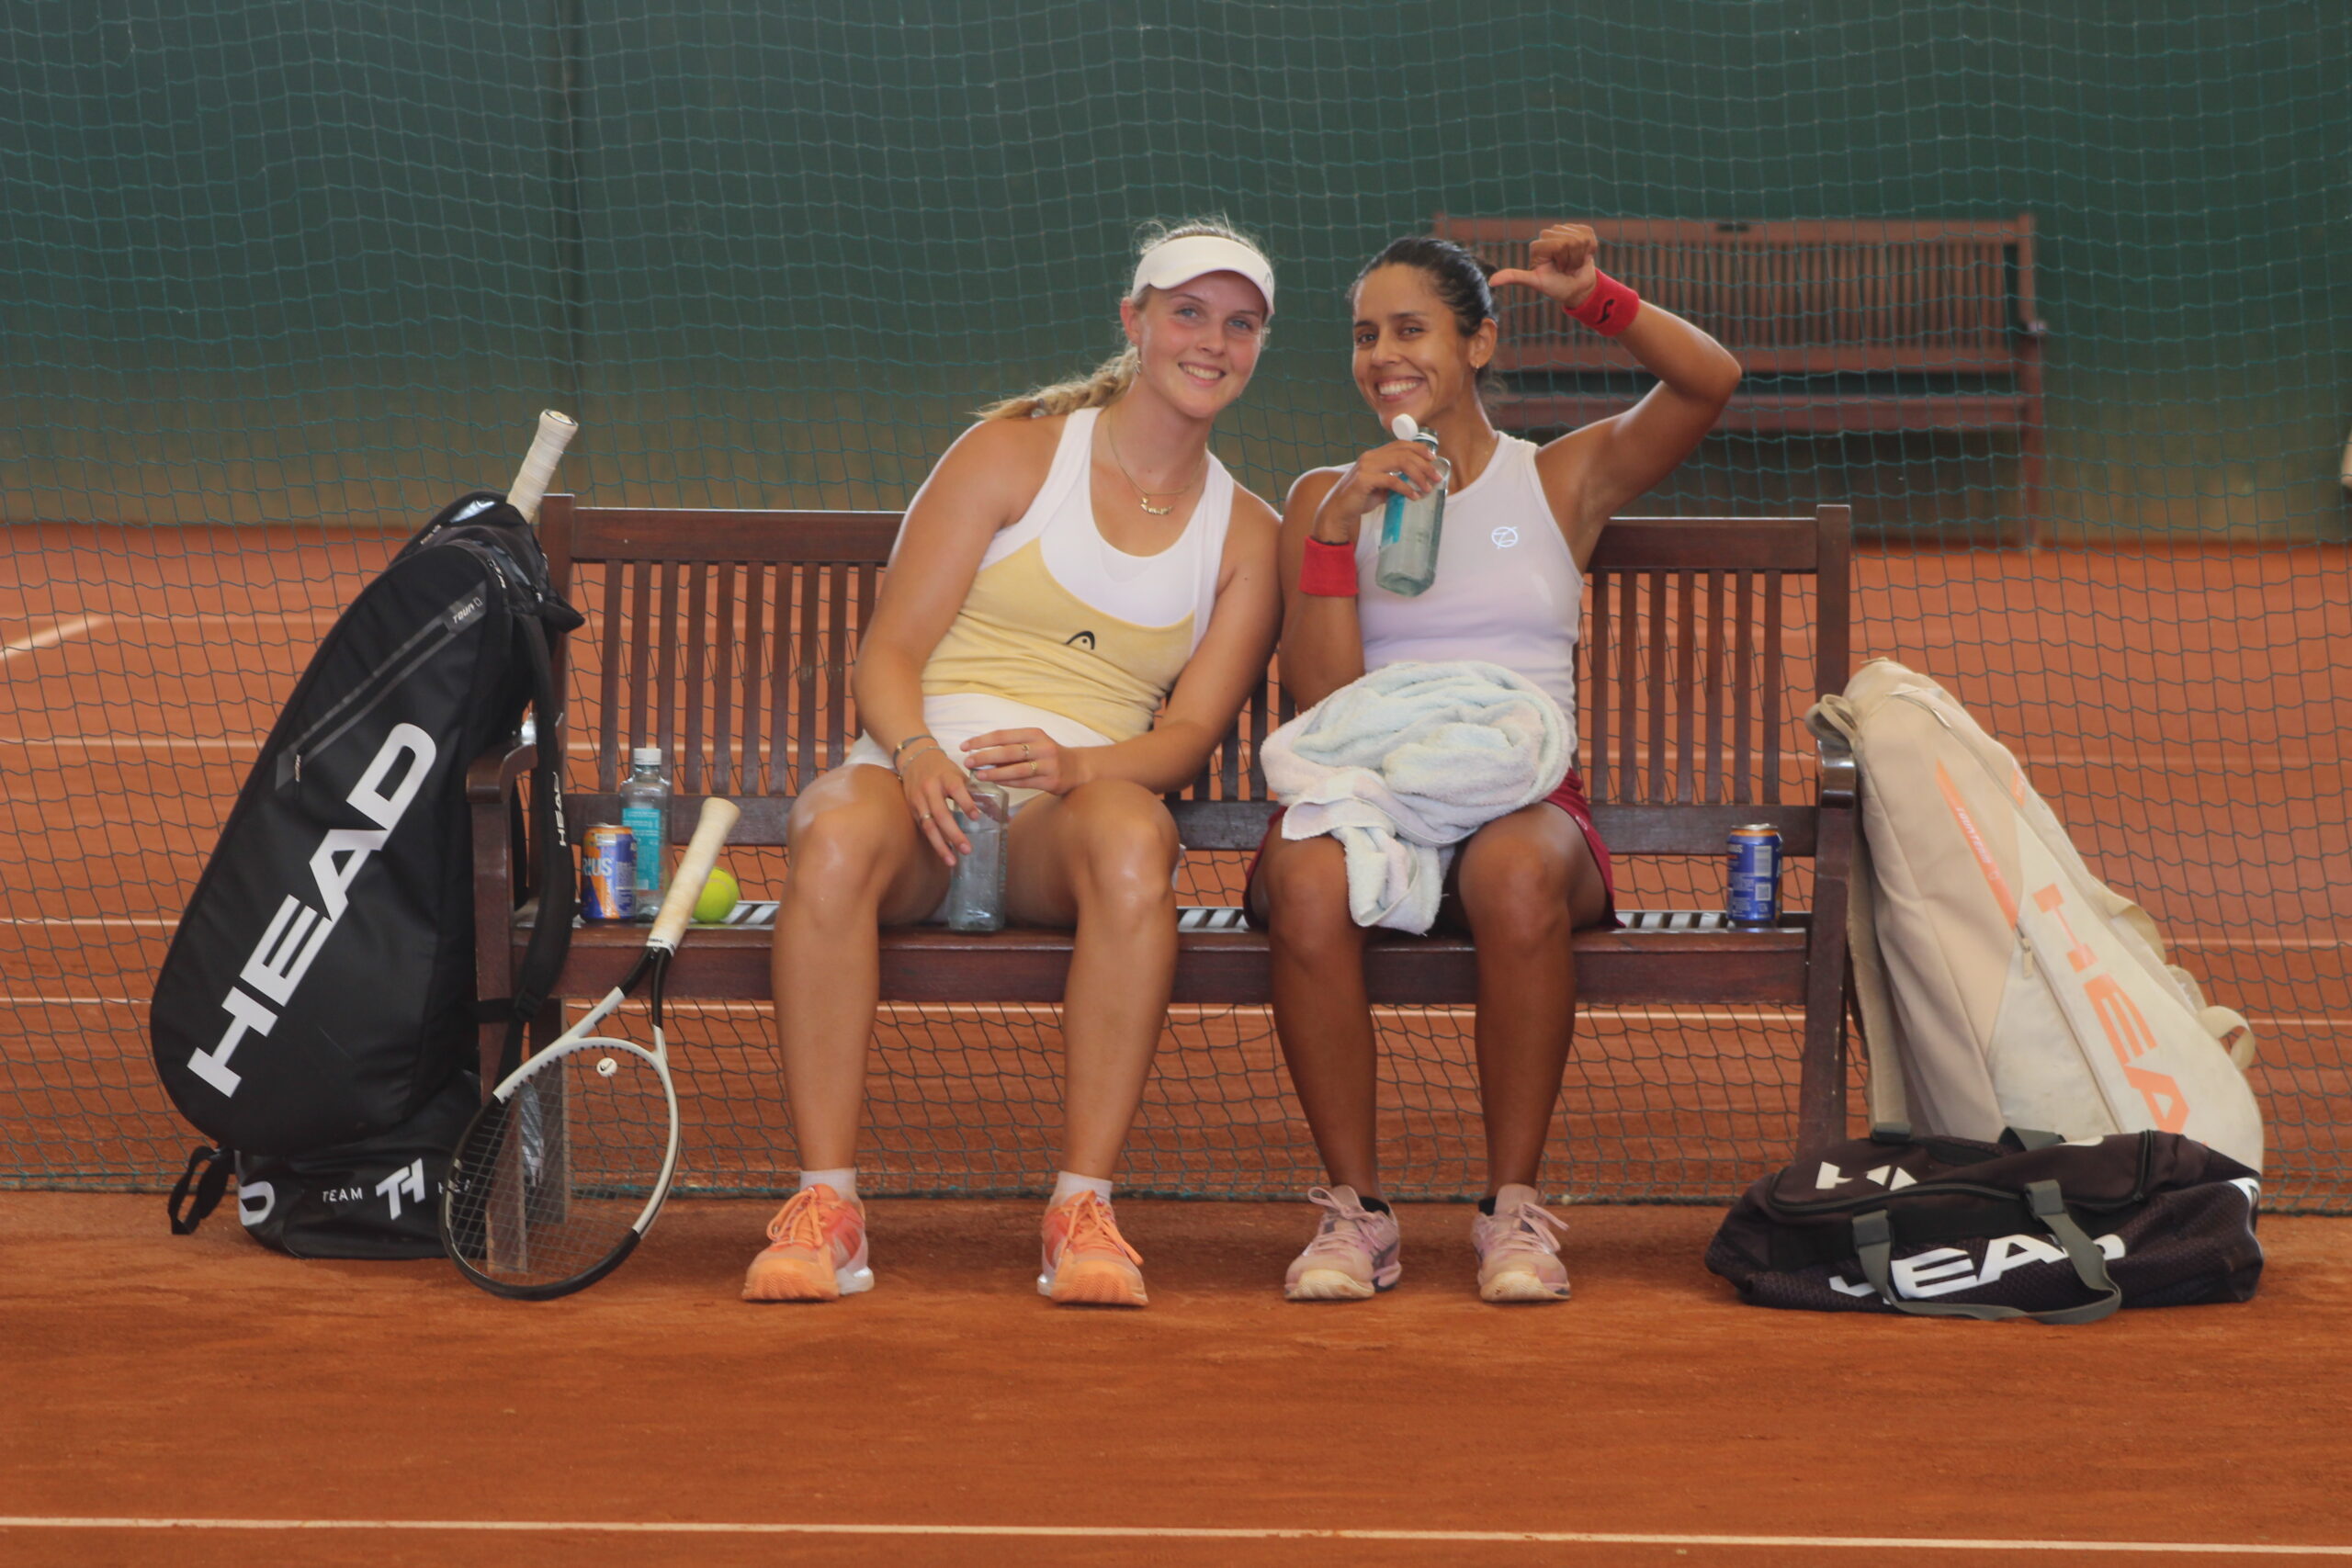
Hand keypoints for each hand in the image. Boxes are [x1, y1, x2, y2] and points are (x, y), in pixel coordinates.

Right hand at [899, 743, 978, 865]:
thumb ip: (979, 794)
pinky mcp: (913, 809)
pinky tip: (943, 852)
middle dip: (954, 834)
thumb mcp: (960, 776)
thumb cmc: (943, 770)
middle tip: (967, 849)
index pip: (956, 790)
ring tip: (952, 861)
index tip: (976, 817)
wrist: (914, 759)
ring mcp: (919, 800)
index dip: (966, 803)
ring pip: (928, 825)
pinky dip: (934, 841)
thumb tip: (1004, 816)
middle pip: (941, 813)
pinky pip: (923, 828)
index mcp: (946, 777)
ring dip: (941, 845)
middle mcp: (930, 788)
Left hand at [963, 728, 1084, 795]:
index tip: (965, 746)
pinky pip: (1024, 782)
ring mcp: (1048, 764)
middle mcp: (1042, 747)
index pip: (1002, 735)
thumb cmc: (1049, 755)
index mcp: (1034, 733)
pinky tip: (995, 783)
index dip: (981, 740)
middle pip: (1008, 751)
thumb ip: (1012, 747)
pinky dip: (1008, 782)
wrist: (1078, 768)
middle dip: (985, 756)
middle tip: (968, 761)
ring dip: (995, 772)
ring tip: (978, 775)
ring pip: (1016, 769)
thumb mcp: (1034, 743)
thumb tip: (982, 754)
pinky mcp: (1051, 781)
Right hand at [1315, 439, 1444, 536]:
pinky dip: (1406, 489)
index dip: (1419, 448)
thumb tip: (1417, 484)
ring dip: (1418, 475)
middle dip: (1424, 464)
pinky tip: (1414, 496)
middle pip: (1404, 453)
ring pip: (1401, 463)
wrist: (1337, 511)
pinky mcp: (1364, 479)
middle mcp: (1370, 457)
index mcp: (1374, 455)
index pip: (1400, 444)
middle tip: (1437, 477)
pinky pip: (1392, 480)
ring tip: (1428, 488)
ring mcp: (1366, 467)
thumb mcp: (1380, 487)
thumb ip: (1394, 481)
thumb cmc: (1358, 499)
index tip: (1433, 458)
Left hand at [1490, 222, 1600, 309]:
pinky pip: (1588, 235)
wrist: (1577, 288)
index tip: (1557, 269)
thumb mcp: (1535, 282)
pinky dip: (1590, 249)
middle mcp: (1549, 234)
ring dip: (1580, 256)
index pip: (1555, 244)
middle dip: (1570, 259)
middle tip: (1566, 268)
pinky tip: (1584, 256)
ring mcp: (1566, 230)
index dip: (1561, 260)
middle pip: (1566, 241)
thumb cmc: (1555, 286)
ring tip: (1573, 264)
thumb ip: (1514, 277)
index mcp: (1537, 245)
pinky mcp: (1581, 230)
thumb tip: (1490, 281)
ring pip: (1579, 238)